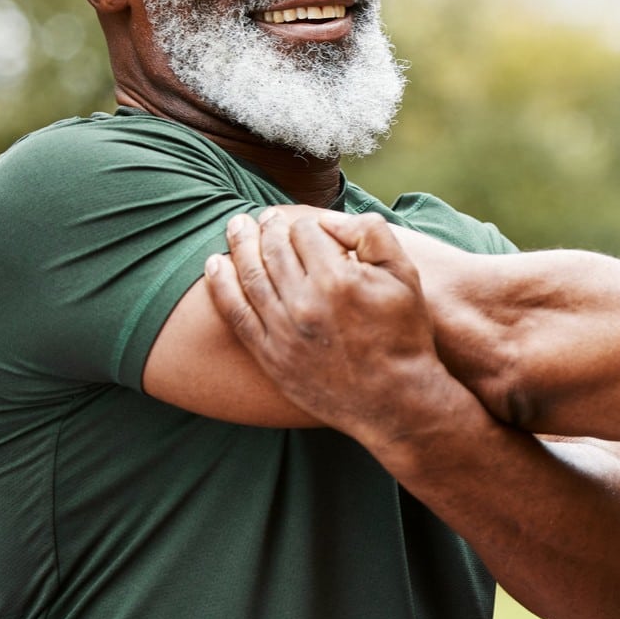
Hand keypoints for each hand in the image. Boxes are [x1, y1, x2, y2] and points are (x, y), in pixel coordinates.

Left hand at [205, 210, 454, 442]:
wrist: (395, 400)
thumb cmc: (403, 335)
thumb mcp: (404, 275)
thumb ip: (372, 234)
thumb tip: (331, 221)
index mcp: (338, 278)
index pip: (305, 231)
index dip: (305, 223)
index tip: (305, 225)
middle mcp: (305, 303)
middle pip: (273, 248)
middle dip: (267, 227)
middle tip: (263, 218)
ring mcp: (283, 331)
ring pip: (250, 274)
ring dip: (239, 245)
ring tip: (236, 227)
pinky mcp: (271, 356)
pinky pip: (236, 314)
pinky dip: (221, 285)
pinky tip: (214, 264)